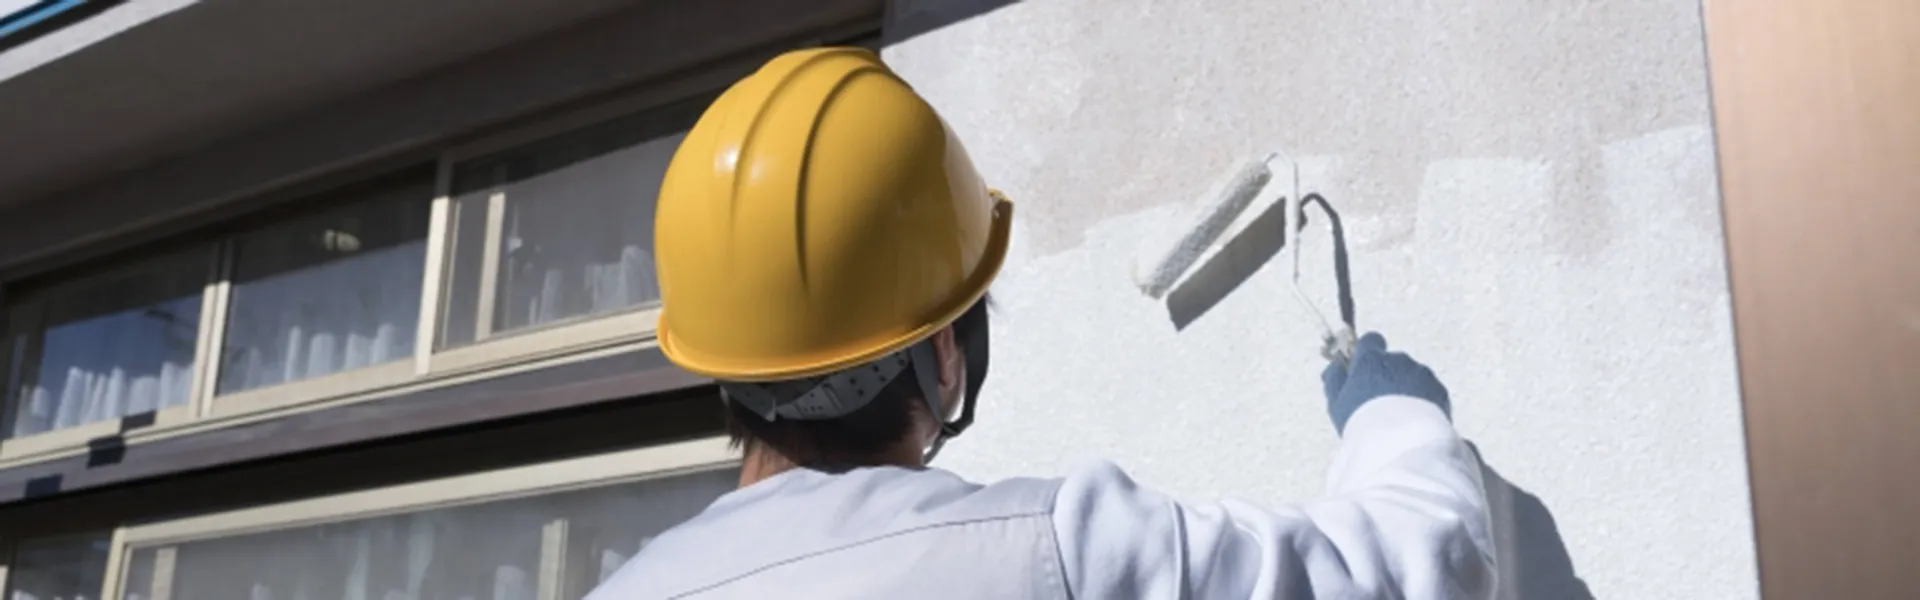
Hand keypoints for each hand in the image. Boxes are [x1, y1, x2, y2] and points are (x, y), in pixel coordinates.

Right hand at [1321, 332, 1450, 433]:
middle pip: (1392, 360)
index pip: (1370, 340)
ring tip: (1399, 416)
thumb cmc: (1363, 421)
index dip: (1366, 352)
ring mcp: (1422, 373)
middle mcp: (1398, 359)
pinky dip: (1424, 400)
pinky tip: (1414, 421)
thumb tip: (1335, 366)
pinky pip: (1430, 390)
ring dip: (1406, 388)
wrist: (1401, 441)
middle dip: (1387, 374)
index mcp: (1371, 359)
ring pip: (1412, 375)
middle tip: (1380, 401)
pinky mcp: (1439, 390)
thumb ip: (1334, 380)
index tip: (1362, 368)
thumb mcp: (1337, 403)